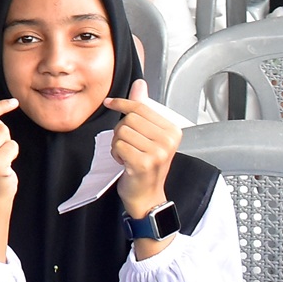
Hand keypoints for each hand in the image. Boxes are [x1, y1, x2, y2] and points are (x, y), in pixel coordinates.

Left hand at [103, 79, 179, 219]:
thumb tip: (139, 84)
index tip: (110, 103)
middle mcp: (168, 140)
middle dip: (120, 131)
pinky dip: (116, 154)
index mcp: (172, 130)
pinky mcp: (144, 163)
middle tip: (127, 145)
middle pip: (130, 119)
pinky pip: (119, 146)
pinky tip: (124, 163)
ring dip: (117, 144)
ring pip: (122, 132)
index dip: (122, 103)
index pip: (141, 107)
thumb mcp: (148, 135)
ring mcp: (157, 152)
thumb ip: (143, 109)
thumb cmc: (146, 165)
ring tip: (127, 155)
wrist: (147, 196)